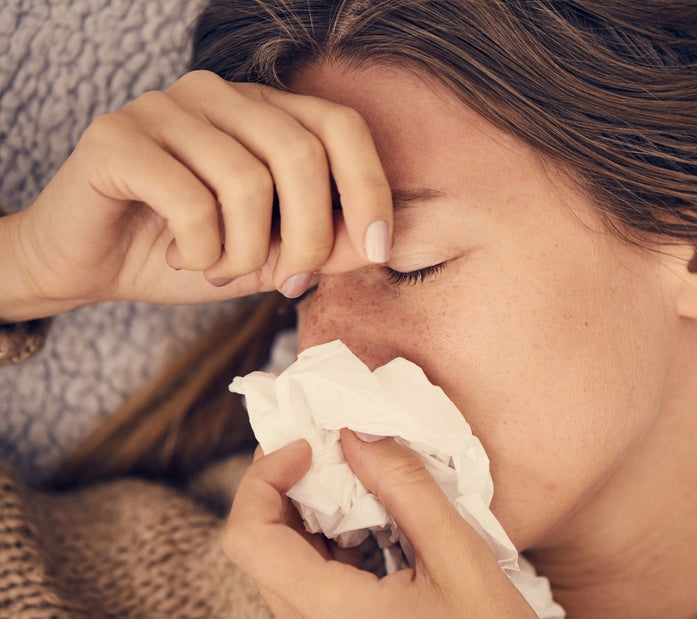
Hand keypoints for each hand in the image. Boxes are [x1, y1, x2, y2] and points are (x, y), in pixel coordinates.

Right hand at [1, 70, 388, 320]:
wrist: (89, 263)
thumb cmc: (187, 251)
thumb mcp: (271, 255)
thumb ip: (324, 244)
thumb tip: (379, 245)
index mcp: (263, 110)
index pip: (341, 125)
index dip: (371, 188)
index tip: (380, 250)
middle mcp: (219, 95)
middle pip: (302, 154)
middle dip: (310, 236)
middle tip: (286, 279)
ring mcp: (165, 108)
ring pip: (248, 183)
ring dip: (245, 252)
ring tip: (218, 268)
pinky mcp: (118, 138)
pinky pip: (191, 201)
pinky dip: (201, 251)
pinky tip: (181, 257)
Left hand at [223, 431, 536, 618]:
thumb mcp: (462, 557)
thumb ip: (407, 490)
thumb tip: (356, 433)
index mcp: (329, 610)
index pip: (248, 538)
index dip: (262, 479)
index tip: (309, 445)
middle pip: (260, 546)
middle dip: (287, 486)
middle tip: (332, 447)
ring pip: (283, 563)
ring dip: (308, 513)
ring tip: (360, 481)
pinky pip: (309, 582)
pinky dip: (329, 542)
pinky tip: (374, 524)